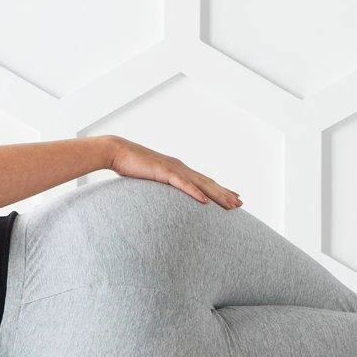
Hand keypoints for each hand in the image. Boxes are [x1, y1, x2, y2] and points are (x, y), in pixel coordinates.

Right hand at [108, 137, 242, 206]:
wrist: (117, 152)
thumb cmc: (130, 166)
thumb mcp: (149, 179)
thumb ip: (159, 186)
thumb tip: (163, 199)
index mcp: (178, 170)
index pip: (204, 181)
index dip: (219, 189)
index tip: (232, 197)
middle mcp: (180, 168)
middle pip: (208, 183)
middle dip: (225, 193)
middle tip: (240, 203)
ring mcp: (174, 169)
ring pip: (201, 184)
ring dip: (217, 194)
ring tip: (231, 204)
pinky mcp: (164, 172)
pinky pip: (183, 184)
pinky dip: (195, 193)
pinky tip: (205, 202)